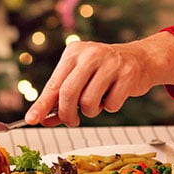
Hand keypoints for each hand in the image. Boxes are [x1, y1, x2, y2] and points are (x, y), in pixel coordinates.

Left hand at [23, 31, 173, 125]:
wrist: (141, 59)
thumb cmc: (105, 70)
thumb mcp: (80, 76)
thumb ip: (60, 97)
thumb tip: (41, 118)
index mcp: (73, 52)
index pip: (54, 84)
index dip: (42, 105)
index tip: (32, 120)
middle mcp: (90, 54)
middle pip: (68, 93)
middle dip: (67, 114)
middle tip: (72, 121)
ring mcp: (110, 63)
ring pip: (89, 102)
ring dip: (92, 111)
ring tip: (98, 100)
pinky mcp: (128, 74)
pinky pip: (111, 105)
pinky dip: (110, 107)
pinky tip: (114, 94)